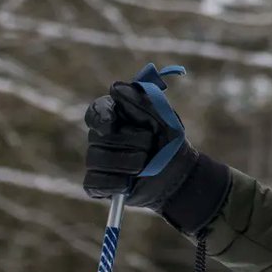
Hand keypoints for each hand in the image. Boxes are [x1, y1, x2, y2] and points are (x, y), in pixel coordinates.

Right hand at [83, 81, 229, 232]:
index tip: (111, 122)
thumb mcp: (163, 116)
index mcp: (115, 116)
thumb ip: (141, 100)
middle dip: (132, 142)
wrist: (177, 172)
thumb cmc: (168, 140)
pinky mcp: (98, 184)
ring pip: (97, 161)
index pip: (96, 111)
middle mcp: (101, 137)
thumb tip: (115, 88)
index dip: (101, 116)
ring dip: (128, 163)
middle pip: (100, 138)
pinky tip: (129, 182)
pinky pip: (94, 183)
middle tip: (150, 145)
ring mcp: (97, 161)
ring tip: (145, 165)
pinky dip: (115, 183)